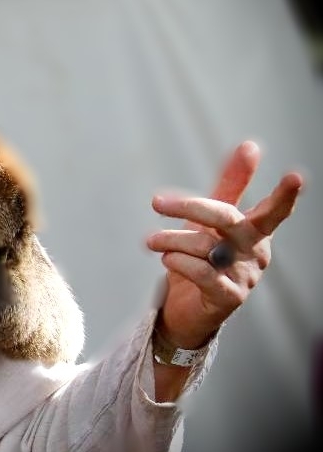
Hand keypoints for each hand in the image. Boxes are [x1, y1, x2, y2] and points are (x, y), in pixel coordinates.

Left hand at [147, 140, 303, 349]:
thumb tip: (251, 146)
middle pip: (226, 218)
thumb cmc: (202, 255)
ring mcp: (245, 276)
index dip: (284, 194)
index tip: (296, 176)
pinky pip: (200, 271)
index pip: (274, 209)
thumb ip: (231, 184)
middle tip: (156, 202)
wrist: (186, 305)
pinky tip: (168, 261)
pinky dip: (176, 262)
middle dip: (190, 207)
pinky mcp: (229, 298)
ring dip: (170, 240)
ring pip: (203, 245)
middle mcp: (257, 251)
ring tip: (154, 242)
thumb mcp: (211, 217)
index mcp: (256, 229)